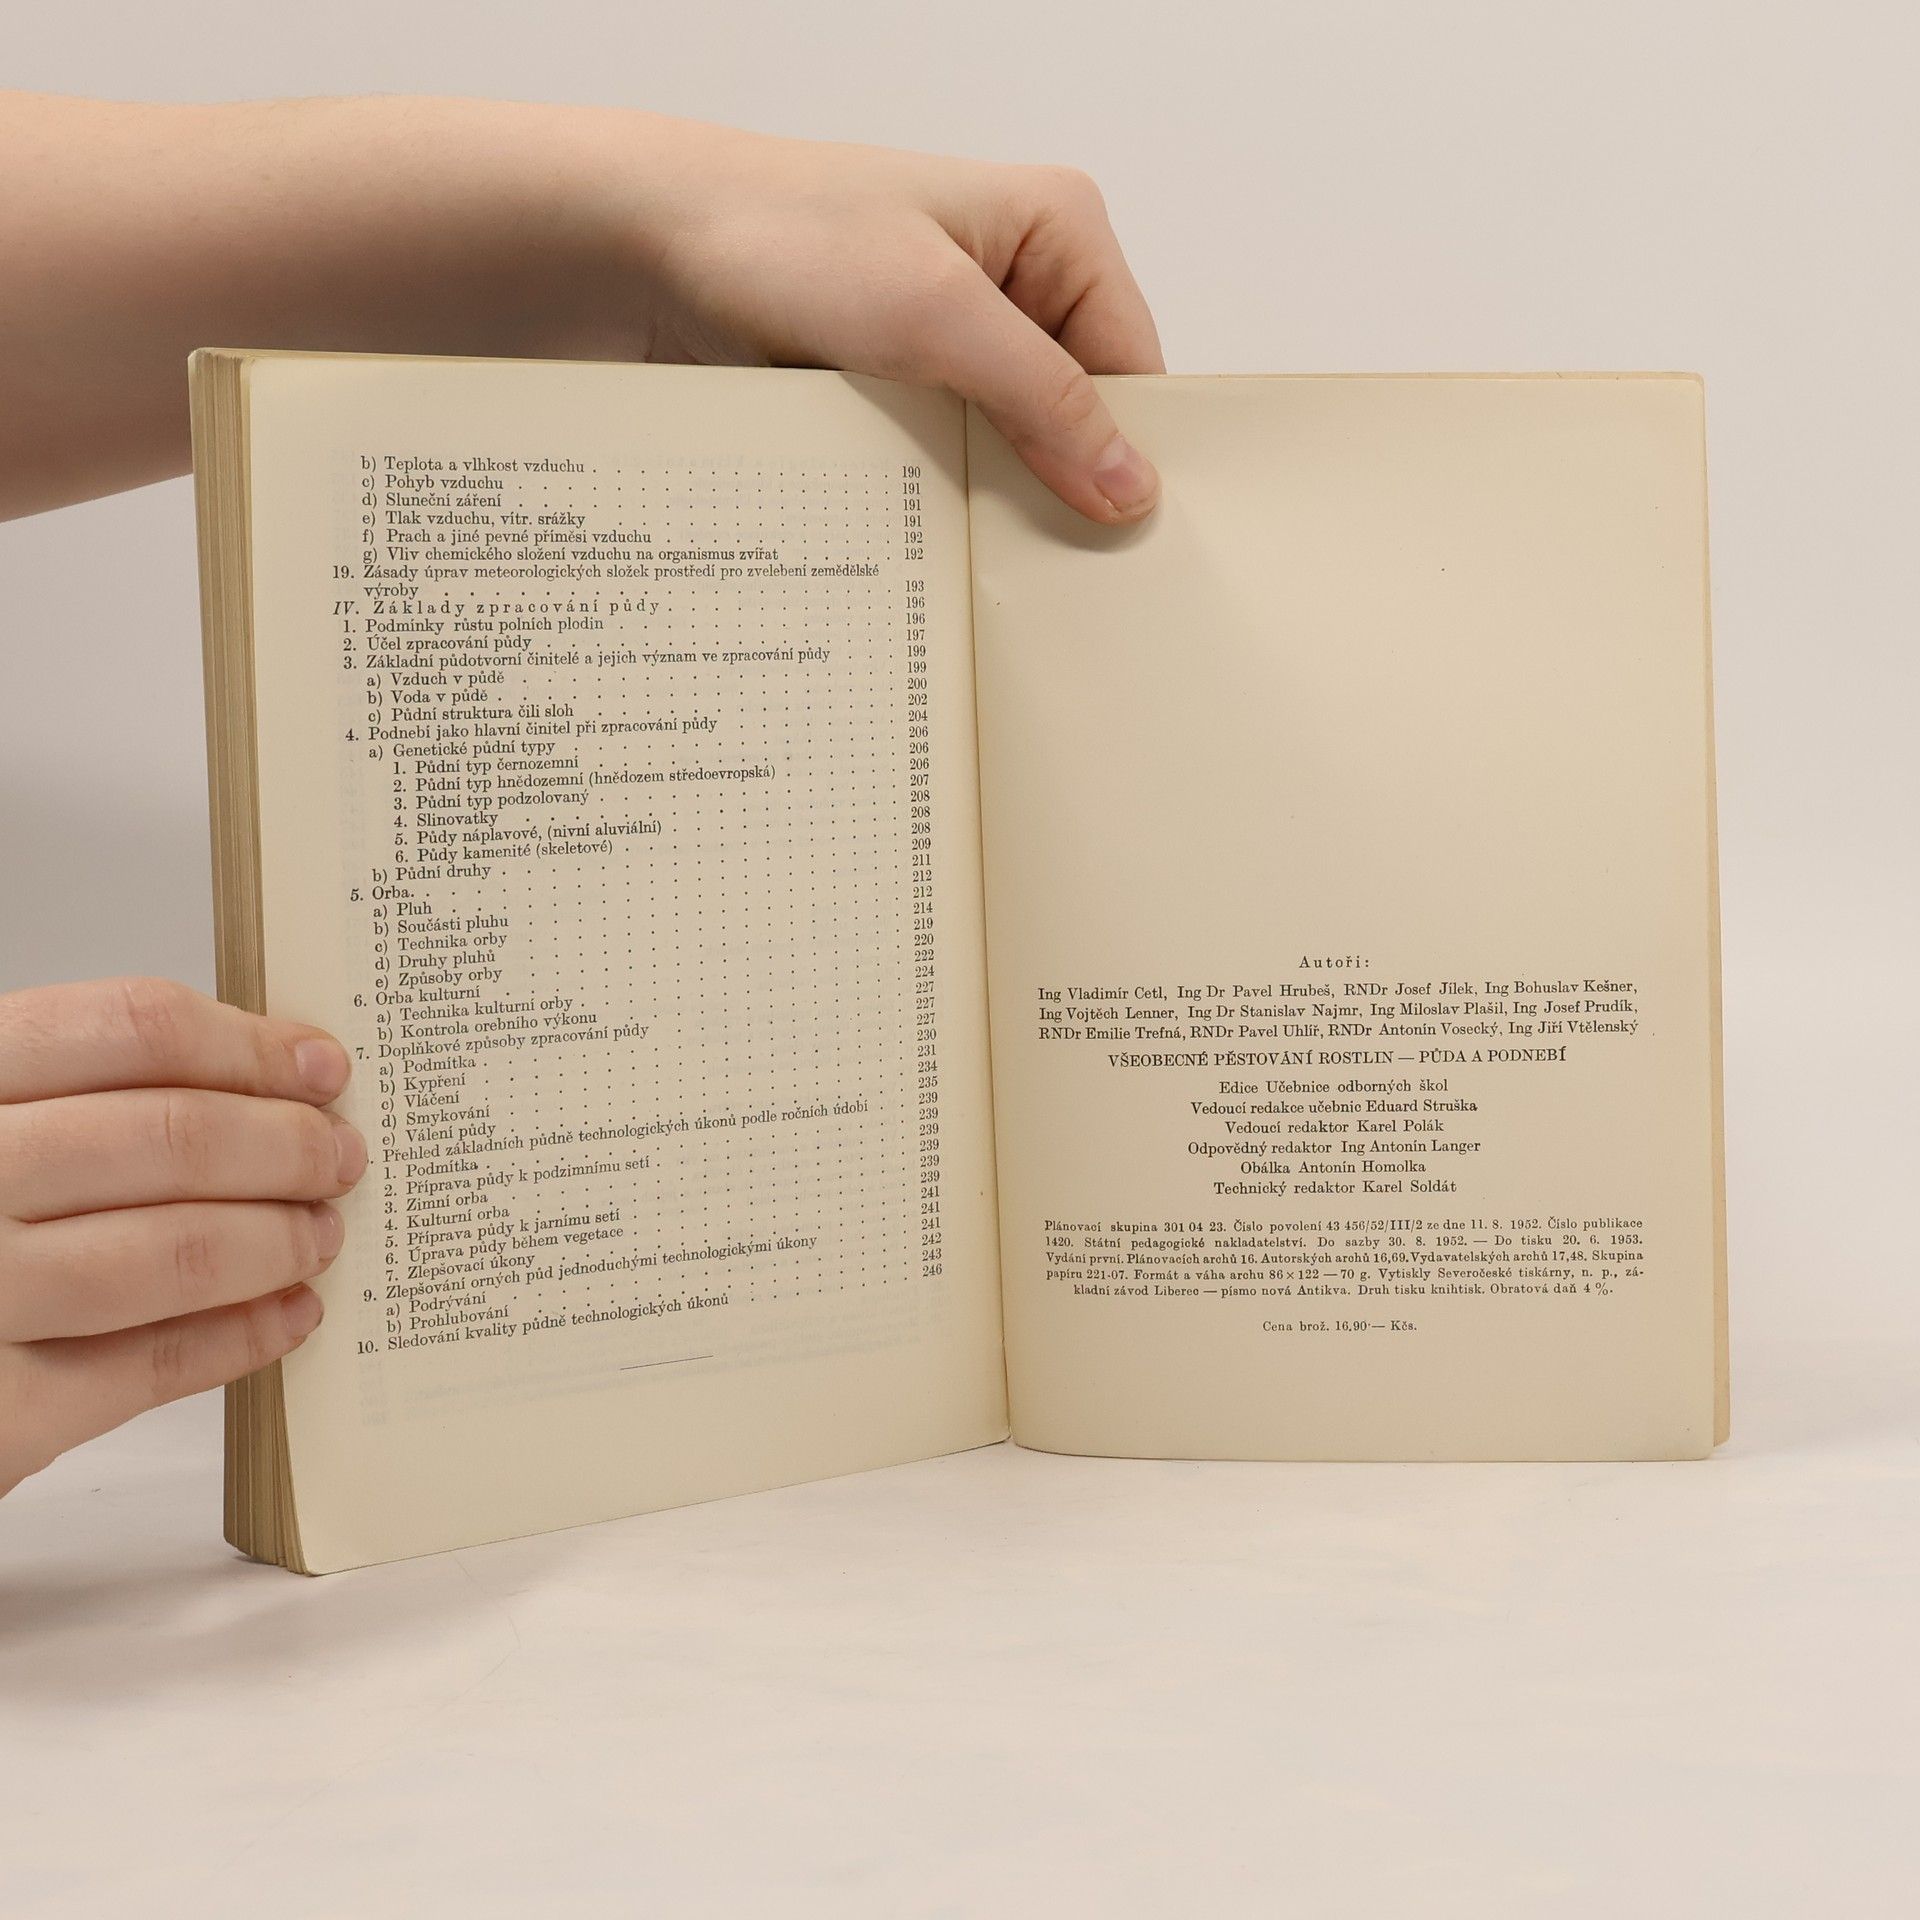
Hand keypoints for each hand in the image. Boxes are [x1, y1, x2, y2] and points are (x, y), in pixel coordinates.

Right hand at [0, 978, 365, 1496]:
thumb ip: (72, 1096)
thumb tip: (255, 1085)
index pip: (131, 1030)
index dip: (248, 1047)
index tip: (318, 1067)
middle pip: (170, 1138)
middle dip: (285, 1148)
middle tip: (338, 1157)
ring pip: (172, 1253)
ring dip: (275, 1241)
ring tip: (320, 1235)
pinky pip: (146, 1368)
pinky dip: (238, 1338)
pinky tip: (286, 1316)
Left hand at [599, 121, 1166, 522]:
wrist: (638, 248)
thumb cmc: (779, 236)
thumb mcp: (935, 317)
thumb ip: (1043, 399)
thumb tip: (1128, 483)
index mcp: (1055, 229)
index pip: (1133, 366)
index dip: (1128, 455)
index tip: (1119, 542)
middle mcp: (1014, 277)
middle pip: (1077, 411)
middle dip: (1060, 482)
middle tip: (1053, 567)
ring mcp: (952, 331)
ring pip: (1010, 441)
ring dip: (992, 494)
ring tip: (985, 554)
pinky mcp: (897, 376)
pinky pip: (947, 452)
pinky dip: (940, 492)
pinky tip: (930, 532)